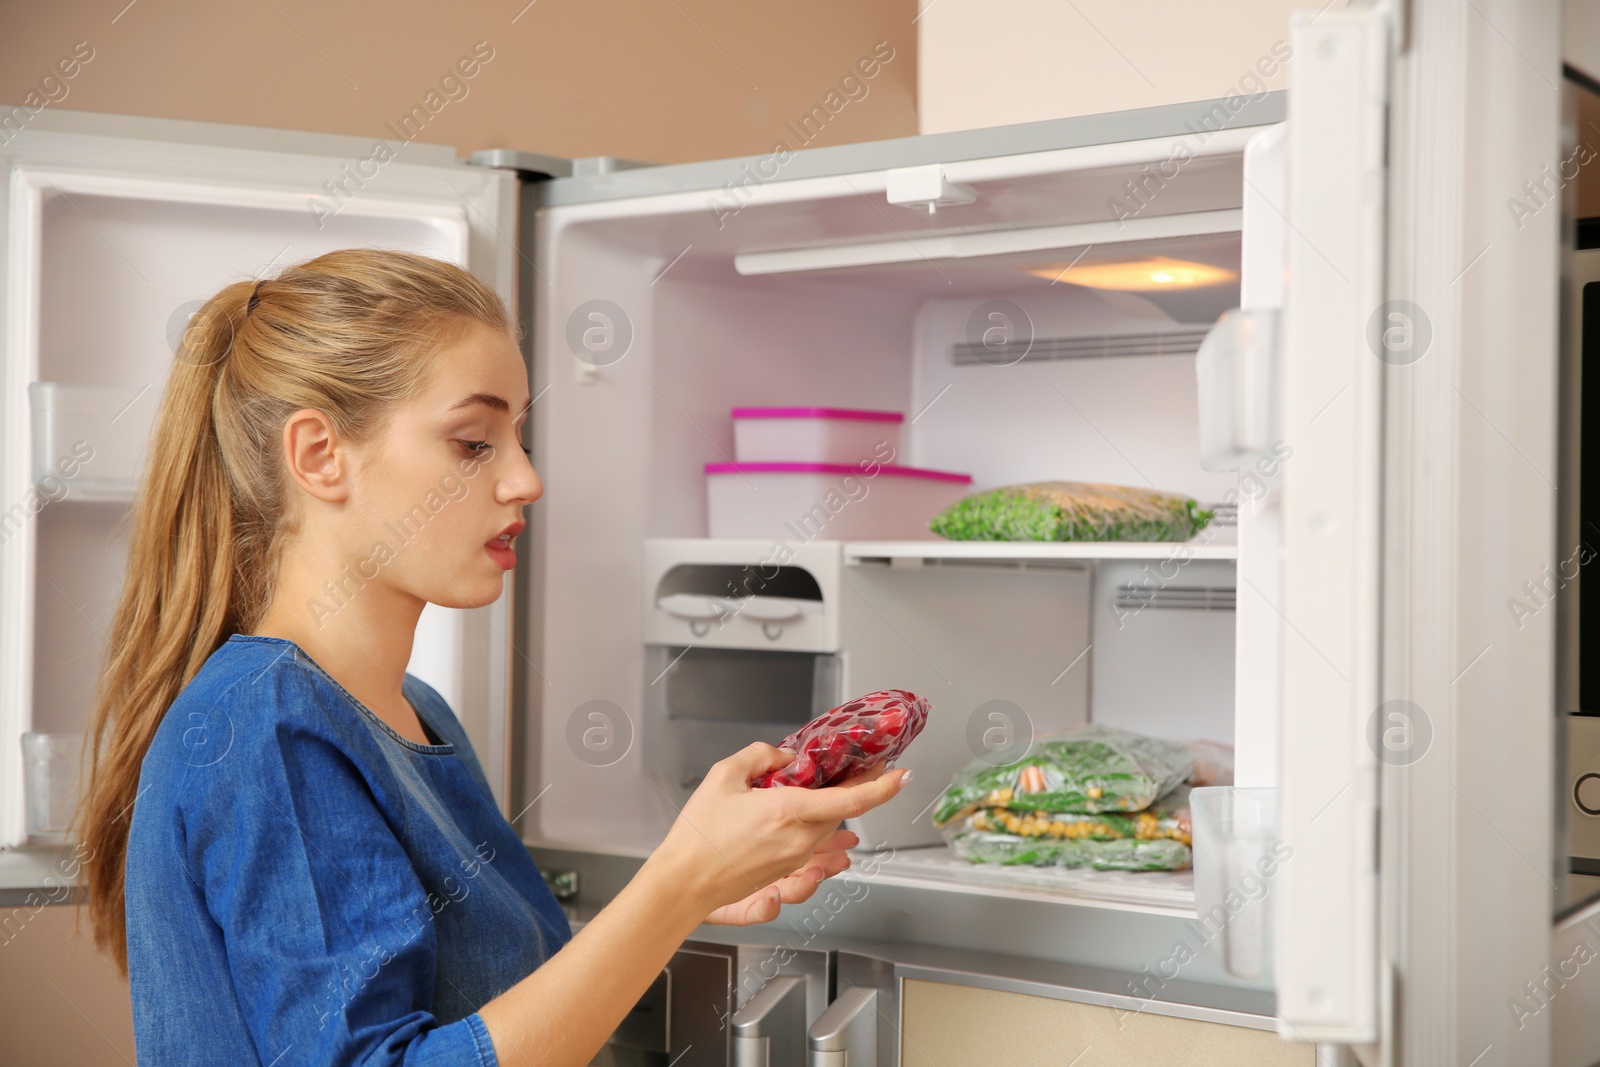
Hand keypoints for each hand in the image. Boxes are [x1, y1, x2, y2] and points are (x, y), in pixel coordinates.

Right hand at [653, 744, 908, 924]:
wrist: (683, 883)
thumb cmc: (698, 834)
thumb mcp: (724, 776)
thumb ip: (760, 757)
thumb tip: (784, 758)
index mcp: (787, 813)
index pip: (850, 801)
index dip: (881, 787)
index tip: (901, 774)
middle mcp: (798, 840)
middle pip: (845, 813)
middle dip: (859, 789)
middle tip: (864, 766)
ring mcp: (794, 859)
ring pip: (830, 828)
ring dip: (836, 808)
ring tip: (833, 786)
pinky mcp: (785, 870)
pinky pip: (812, 843)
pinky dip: (817, 824)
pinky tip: (804, 812)